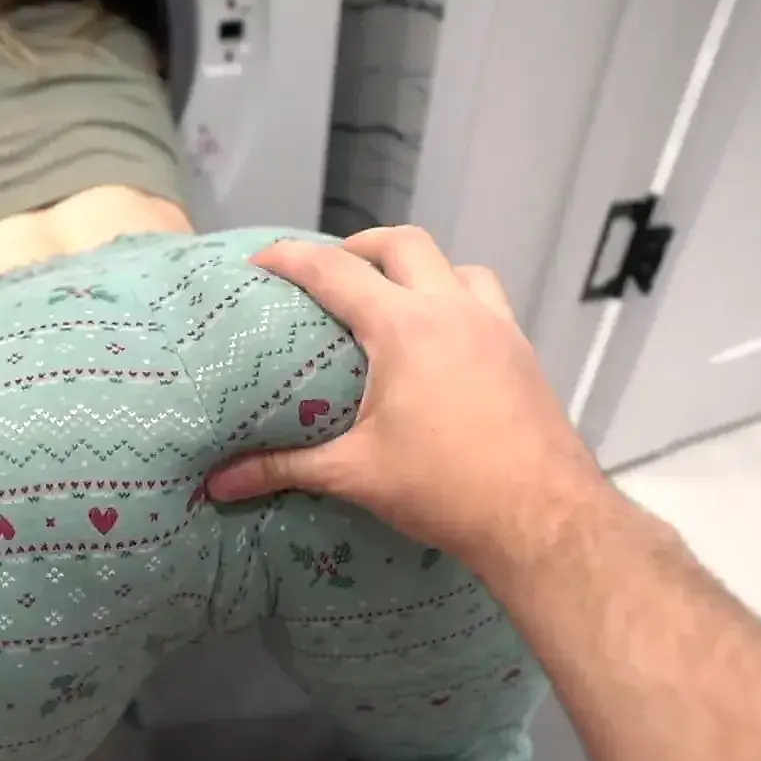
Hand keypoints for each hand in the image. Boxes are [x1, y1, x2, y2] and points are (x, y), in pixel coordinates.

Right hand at [208, 226, 607, 574]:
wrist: (542, 516)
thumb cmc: (445, 490)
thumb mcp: (354, 475)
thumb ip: (283, 469)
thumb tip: (217, 484)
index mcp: (405, 328)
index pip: (336, 271)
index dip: (292, 258)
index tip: (260, 259)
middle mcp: (453, 311)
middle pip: (403, 244)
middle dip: (361, 246)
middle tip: (332, 270)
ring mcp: (496, 328)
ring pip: (457, 267)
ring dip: (420, 268)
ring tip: (394, 298)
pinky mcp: (522, 353)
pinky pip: (487, 303)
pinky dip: (457, 301)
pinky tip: (443, 344)